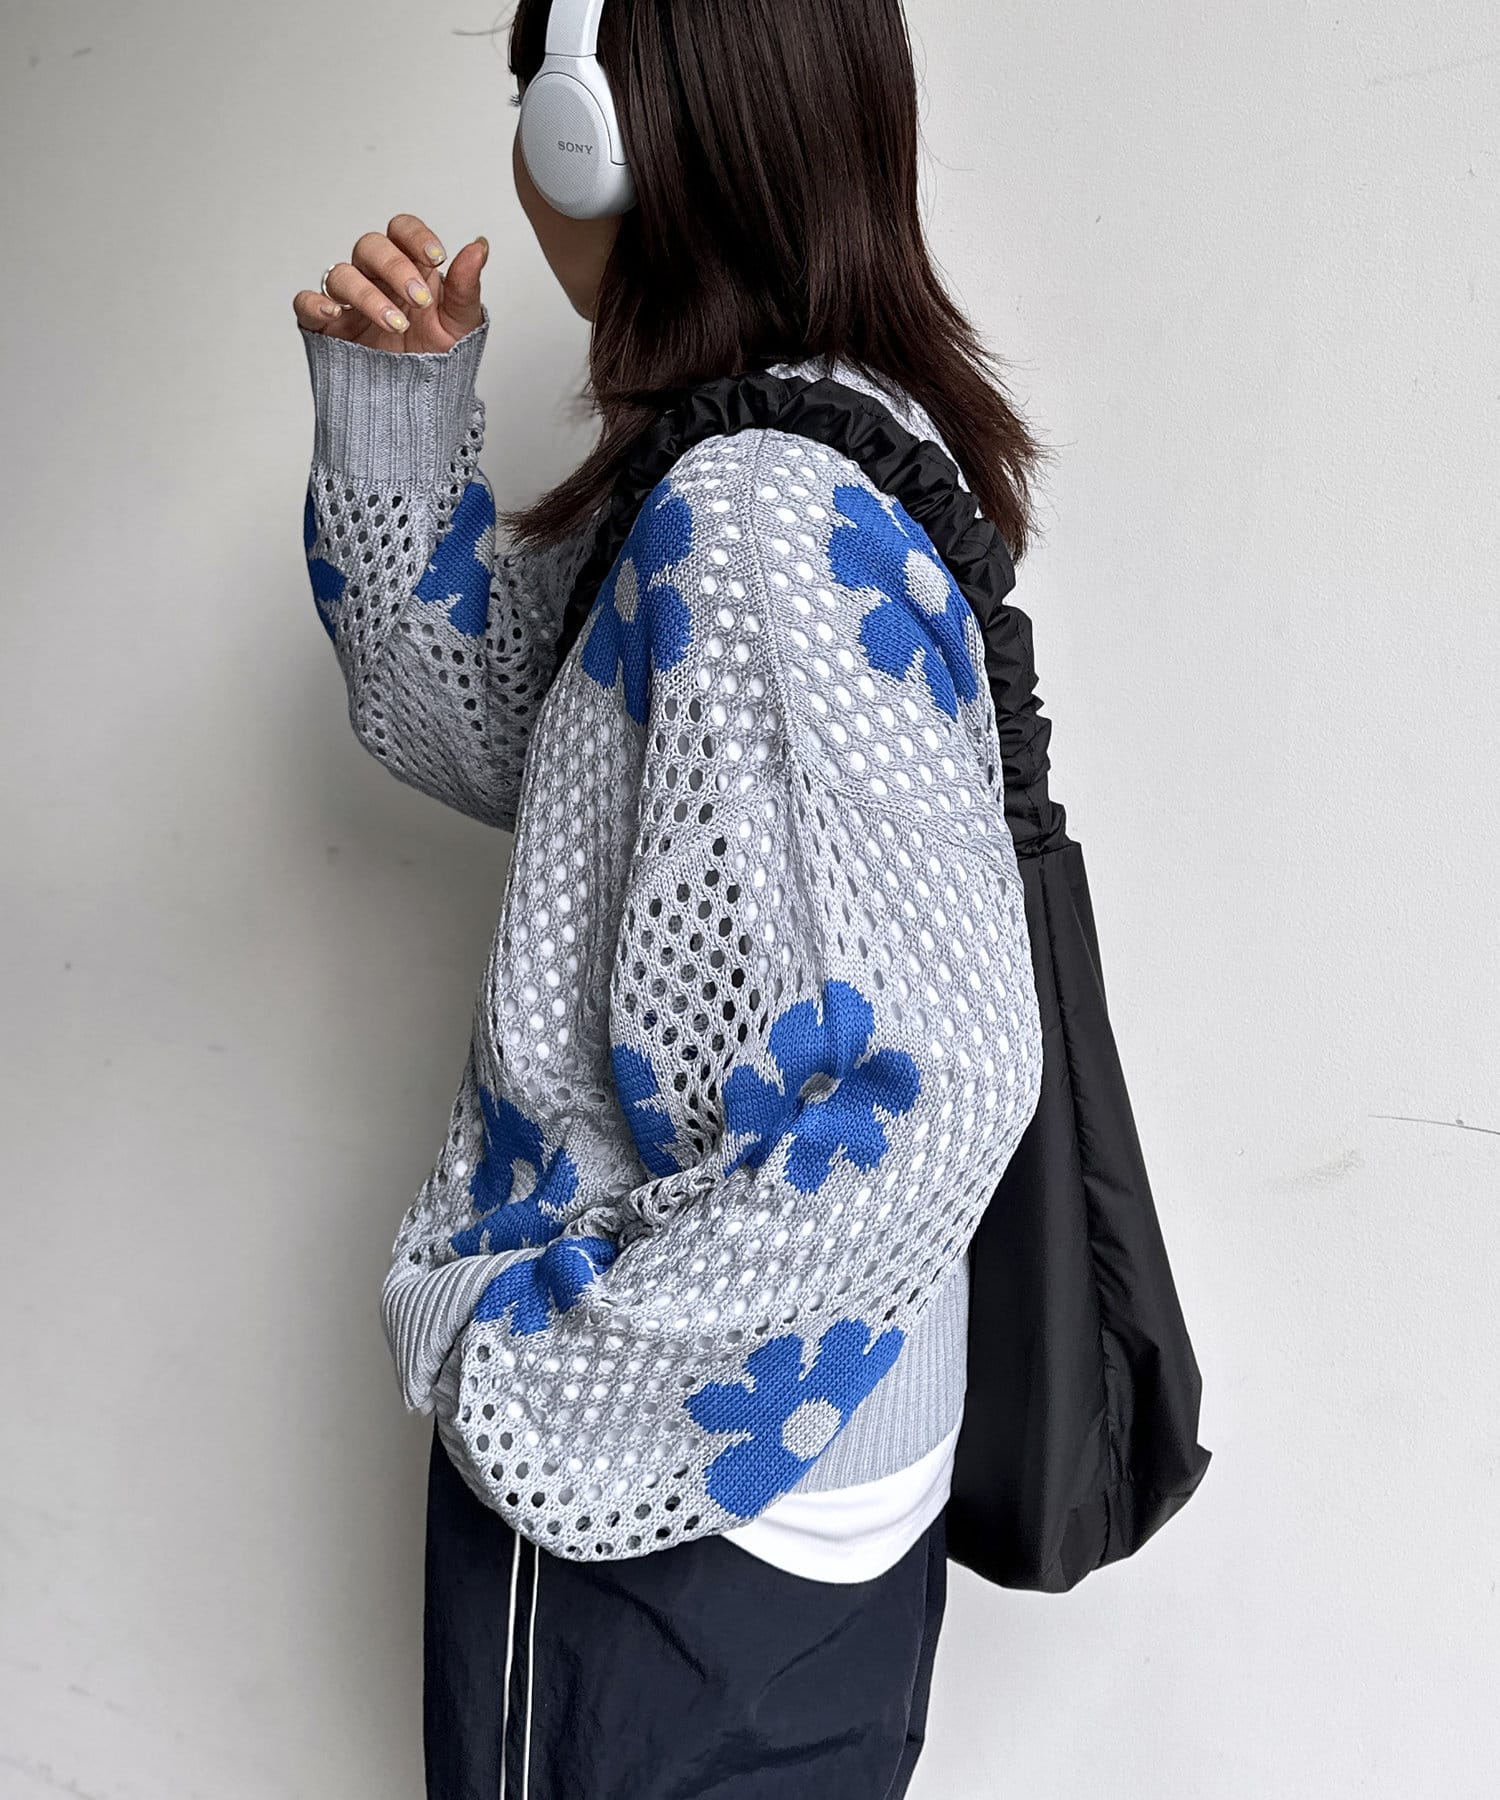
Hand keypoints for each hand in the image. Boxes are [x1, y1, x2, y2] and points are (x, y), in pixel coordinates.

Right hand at [293, 213, 487, 351]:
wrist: (421, 407)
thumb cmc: (437, 361)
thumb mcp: (460, 326)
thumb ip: (466, 287)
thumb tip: (479, 247)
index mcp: (409, 270)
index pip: (402, 231)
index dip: (415, 236)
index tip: (436, 257)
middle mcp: (376, 280)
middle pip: (370, 246)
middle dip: (395, 268)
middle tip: (419, 301)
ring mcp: (349, 303)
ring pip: (341, 274)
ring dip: (367, 295)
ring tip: (395, 325)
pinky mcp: (326, 329)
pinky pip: (306, 304)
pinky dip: (314, 304)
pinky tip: (334, 314)